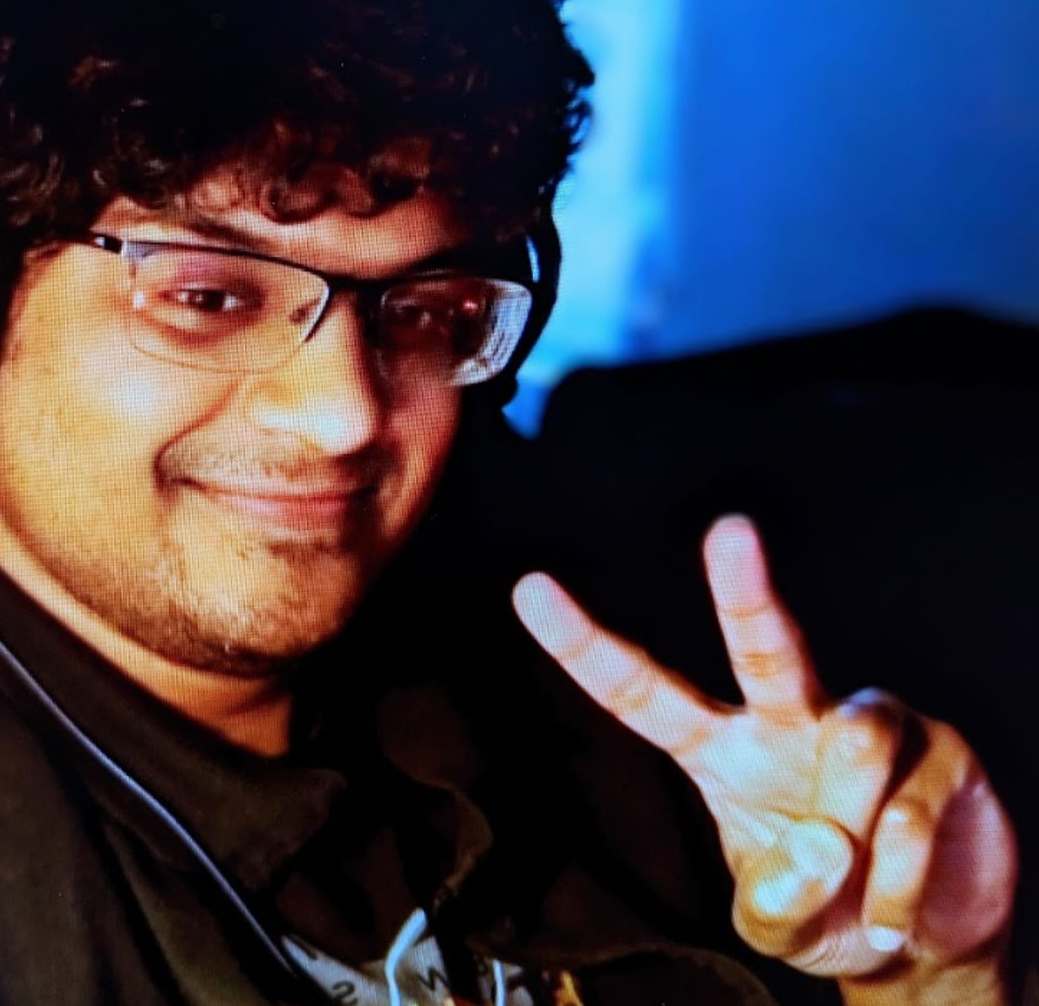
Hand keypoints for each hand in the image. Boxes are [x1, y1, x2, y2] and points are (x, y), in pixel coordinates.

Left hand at [512, 516, 1017, 995]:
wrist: (929, 940)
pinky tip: (897, 901)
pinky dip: (898, 882)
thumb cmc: (829, 909)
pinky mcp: (939, 749)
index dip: (583, 645)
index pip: (640, 692)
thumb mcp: (778, 928)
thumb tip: (820, 842)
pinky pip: (908, 813)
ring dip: (856, 844)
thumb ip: (774, 901)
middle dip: (745, 587)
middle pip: (761, 643)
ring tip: (861, 893)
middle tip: (729, 529)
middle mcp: (788, 719)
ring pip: (854, 747)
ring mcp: (868, 724)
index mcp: (719, 751)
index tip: (529, 589)